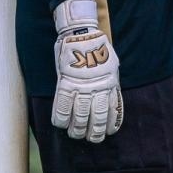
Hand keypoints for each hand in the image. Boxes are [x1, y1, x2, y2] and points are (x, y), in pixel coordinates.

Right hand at [51, 0, 122, 142]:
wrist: (81, 33)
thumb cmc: (97, 47)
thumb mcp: (112, 64)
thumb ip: (110, 80)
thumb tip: (111, 94)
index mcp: (110, 82)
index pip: (112, 109)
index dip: (111, 124)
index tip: (109, 133)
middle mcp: (97, 87)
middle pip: (96, 116)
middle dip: (94, 131)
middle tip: (92, 139)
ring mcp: (80, 85)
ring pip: (80, 114)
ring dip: (78, 128)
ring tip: (76, 135)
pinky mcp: (65, 82)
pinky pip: (61, 105)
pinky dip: (60, 117)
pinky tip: (60, 124)